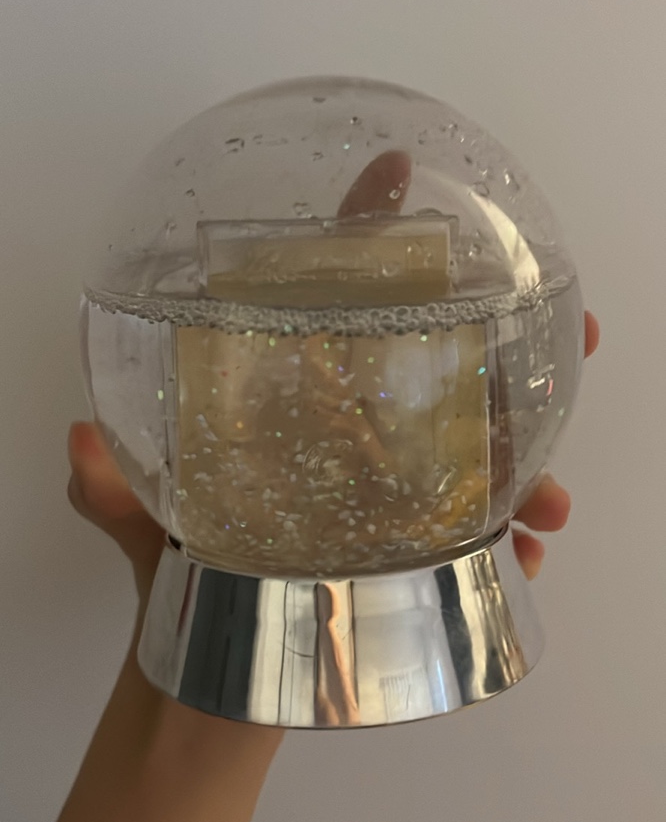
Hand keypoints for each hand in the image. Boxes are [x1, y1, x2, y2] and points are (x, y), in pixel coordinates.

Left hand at [68, 152, 598, 589]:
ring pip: (485, 454)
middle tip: (578, 329)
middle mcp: (356, 427)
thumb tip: (75, 442)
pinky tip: (520, 559)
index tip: (393, 168)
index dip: (365, 225)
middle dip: (518, 341)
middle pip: (449, 362)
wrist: (208, 652)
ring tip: (544, 507)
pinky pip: (480, 535)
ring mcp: (393, 488)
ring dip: (531, 468)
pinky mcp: (415, 549)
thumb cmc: (178, 566)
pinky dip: (509, 545)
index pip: (334, 290)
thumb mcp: (139, 517)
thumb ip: (106, 485)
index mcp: (299, 395)